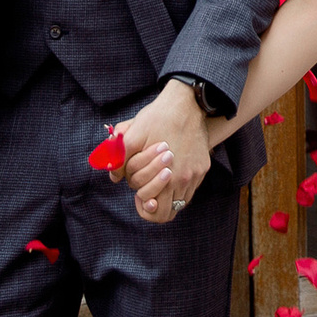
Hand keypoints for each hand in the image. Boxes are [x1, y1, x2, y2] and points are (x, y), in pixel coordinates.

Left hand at [122, 81, 211, 224]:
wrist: (186, 103)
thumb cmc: (157, 118)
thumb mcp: (133, 136)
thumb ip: (120, 160)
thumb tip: (114, 178)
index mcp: (168, 176)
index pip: (153, 209)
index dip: (141, 204)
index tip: (138, 193)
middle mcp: (185, 179)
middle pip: (168, 213)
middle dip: (153, 204)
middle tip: (145, 190)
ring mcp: (196, 174)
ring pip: (181, 203)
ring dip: (166, 197)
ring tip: (156, 181)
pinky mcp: (203, 167)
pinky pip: (190, 190)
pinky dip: (178, 188)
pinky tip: (169, 173)